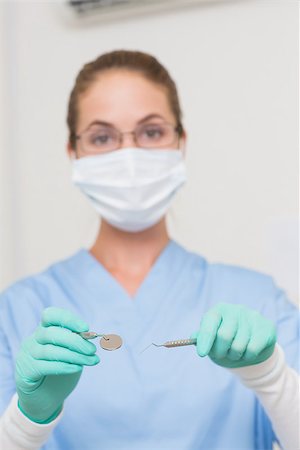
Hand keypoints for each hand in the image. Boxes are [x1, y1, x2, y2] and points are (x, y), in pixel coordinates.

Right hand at [15, 307, 99, 422]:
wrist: (43, 398)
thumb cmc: (59, 369)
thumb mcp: (70, 352)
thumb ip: (76, 343)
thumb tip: (90, 337)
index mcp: (43, 329)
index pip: (50, 315)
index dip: (68, 319)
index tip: (86, 328)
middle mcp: (32, 340)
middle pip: (52, 333)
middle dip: (76, 341)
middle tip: (92, 350)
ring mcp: (27, 356)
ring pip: (51, 351)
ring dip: (75, 356)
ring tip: (91, 361)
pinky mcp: (26, 372)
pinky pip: (46, 366)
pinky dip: (65, 366)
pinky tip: (77, 368)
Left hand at [193, 303, 275, 367]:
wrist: (253, 345)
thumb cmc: (227, 342)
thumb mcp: (212, 340)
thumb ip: (202, 338)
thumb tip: (193, 338)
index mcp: (219, 310)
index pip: (210, 323)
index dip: (205, 339)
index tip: (202, 353)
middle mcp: (235, 310)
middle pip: (224, 336)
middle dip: (220, 351)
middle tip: (221, 354)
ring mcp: (252, 317)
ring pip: (238, 345)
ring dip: (234, 355)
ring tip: (235, 352)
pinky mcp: (265, 327)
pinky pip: (252, 349)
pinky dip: (247, 357)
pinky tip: (247, 352)